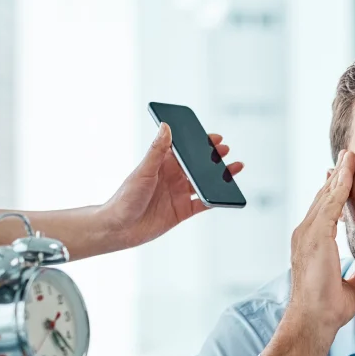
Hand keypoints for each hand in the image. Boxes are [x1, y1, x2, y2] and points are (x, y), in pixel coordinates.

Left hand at [98, 124, 244, 249]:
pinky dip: (215, 199)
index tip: (214, 138)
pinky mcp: (183, 211)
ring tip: (234, 168)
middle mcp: (172, 178)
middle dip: (212, 158)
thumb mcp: (144, 171)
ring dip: (219, 177)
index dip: (199, 144)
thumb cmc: (125, 198)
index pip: (184, 150)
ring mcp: (179, 194)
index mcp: (162, 165)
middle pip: (197, 165)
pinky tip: (225, 194)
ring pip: (204, 183)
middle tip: (226, 150)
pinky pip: (204, 203)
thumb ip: (157, 150)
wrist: (120, 228)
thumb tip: (166, 127)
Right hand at [287, 150, 354, 334]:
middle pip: (323, 197)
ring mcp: (307, 234)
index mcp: (312, 243)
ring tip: (350, 156)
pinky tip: (348, 172)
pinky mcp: (314, 237)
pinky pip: (329, 204)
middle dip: (337, 176)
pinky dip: (339, 186)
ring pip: (326, 196)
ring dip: (340, 175)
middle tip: (347, 156)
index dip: (335, 192)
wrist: (313, 320)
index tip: (344, 176)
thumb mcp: (352, 287)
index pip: (325, 210)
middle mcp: (306, 234)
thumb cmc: (327, 309)